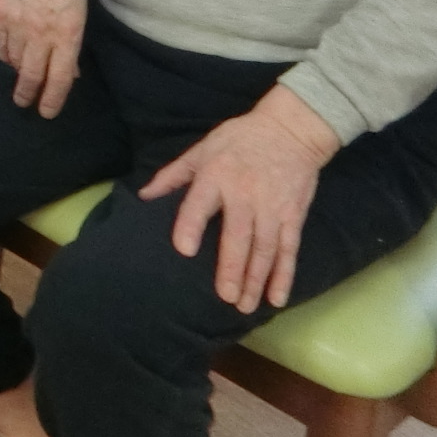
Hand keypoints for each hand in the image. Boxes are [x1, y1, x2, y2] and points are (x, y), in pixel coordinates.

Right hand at [0, 0, 88, 116]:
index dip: (53, 99)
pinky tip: (9, 54)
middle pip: (31, 75)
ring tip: (20, 71)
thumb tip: (69, 70)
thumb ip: (72, 42)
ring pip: (13, 60)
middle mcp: (41, 32)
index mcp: (67, 32)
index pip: (59, 77)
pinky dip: (4, 53)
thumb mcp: (79, 10)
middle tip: (24, 103)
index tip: (46, 112)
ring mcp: (17, 23)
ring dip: (17, 70)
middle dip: (27, 94)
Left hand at [140, 85, 340, 310]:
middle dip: (231, 268)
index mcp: (215, 175)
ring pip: (264, 249)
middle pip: (238, 236)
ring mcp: (271, 207)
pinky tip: (276, 298)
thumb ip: (173, 175)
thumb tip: (143, 196)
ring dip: (255, 279)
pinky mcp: (293, 216)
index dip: (192, 225)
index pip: (200, 203)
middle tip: (223, 297)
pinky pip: (289, 250)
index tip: (185, 250)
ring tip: (245, 306)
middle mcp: (244, 194)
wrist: (290, 129)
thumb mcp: (201, 149)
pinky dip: (284, 275)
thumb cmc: (238, 140)